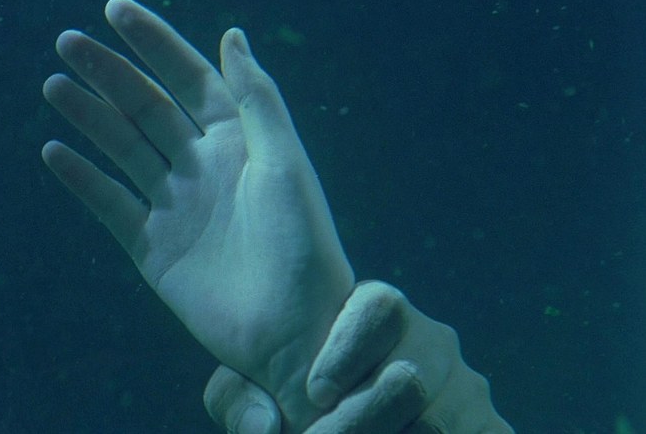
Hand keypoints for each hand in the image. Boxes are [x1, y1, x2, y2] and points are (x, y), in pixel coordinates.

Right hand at [41, 0, 353, 430]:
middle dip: (111, 73)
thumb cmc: (301, 245)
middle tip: (69, 42)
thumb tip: (231, 33)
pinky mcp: (153, 248)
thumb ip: (256, 99)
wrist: (293, 332)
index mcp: (238, 142)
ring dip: (90, 117)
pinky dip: (83, 180)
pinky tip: (56, 152)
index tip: (114, 9)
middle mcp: (203, 167)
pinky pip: (111, 205)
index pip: (190, 79)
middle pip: (149, 108)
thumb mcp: (283, 162)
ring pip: (123, 150)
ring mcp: (175, 207)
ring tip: (55, 85)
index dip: (155, 44)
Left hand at [204, 281, 514, 432]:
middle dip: (358, 424)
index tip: (314, 394)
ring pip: (440, 422)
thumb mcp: (251, 395)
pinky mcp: (490, 427)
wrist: (340, 409)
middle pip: (410, 378)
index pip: (379, 308)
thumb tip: (264, 426)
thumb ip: (239, 400)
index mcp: (375, 312)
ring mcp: (468, 388)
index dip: (348, 350)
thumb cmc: (290, 405)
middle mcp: (431, 342)